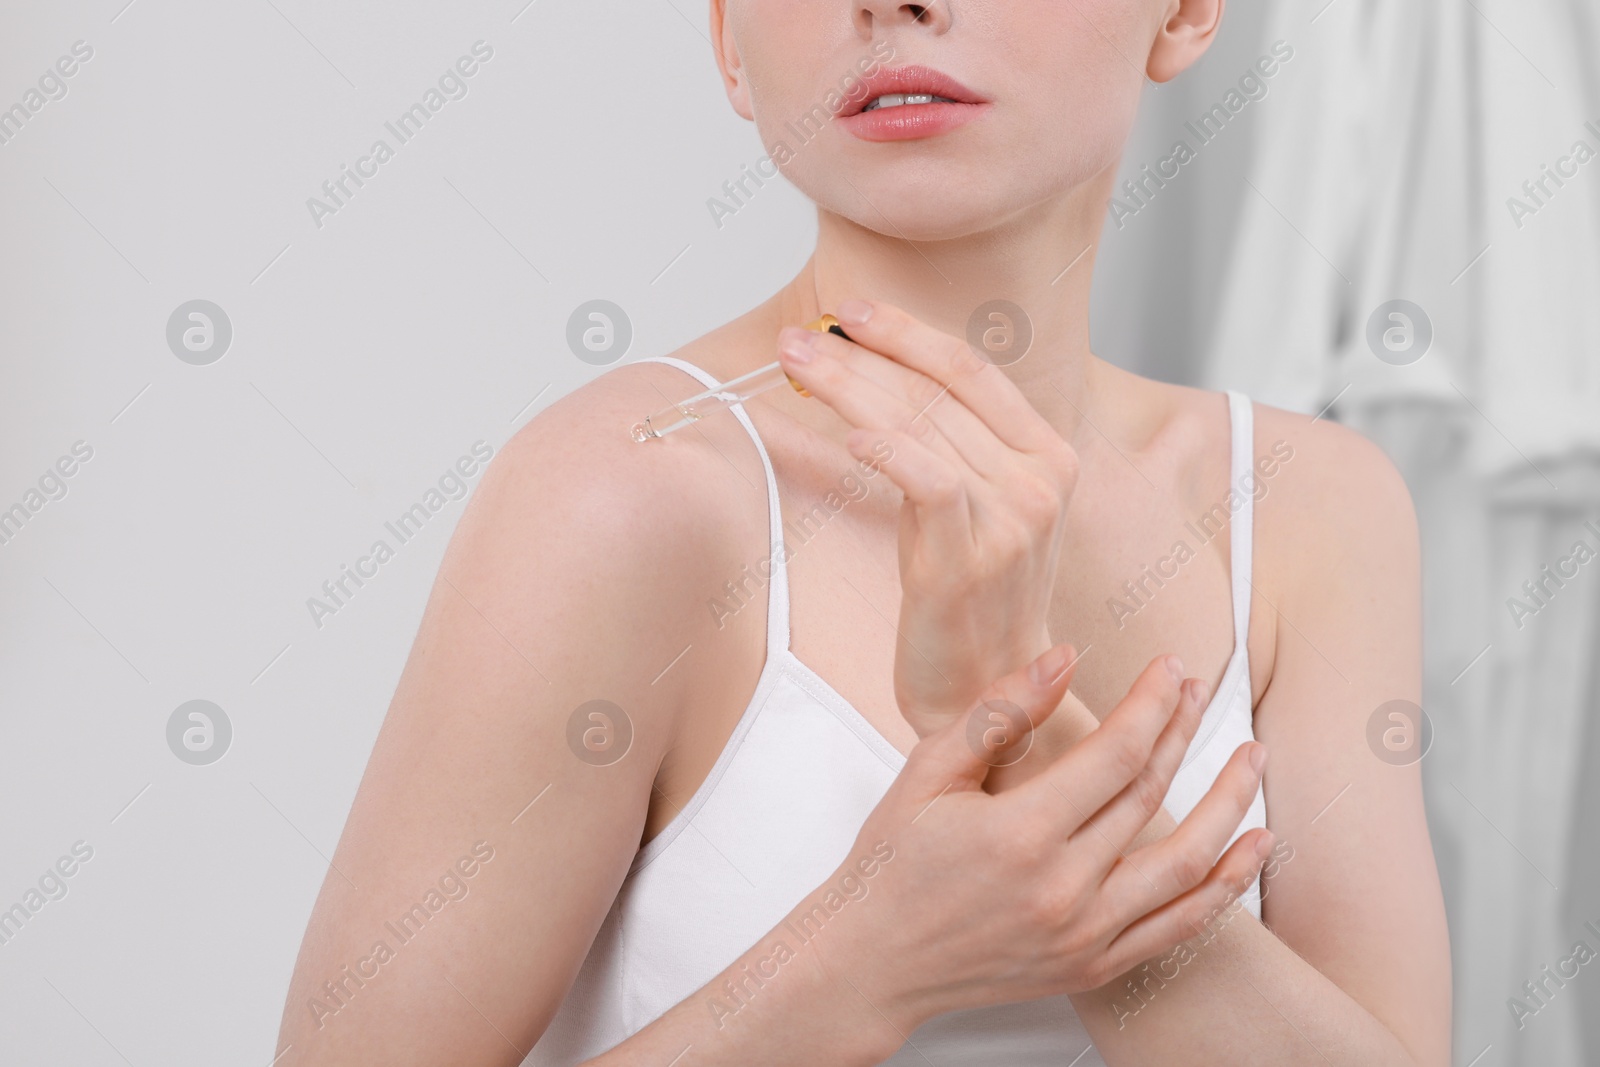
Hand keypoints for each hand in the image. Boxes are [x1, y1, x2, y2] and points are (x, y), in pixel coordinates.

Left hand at [777, 299, 1078, 736]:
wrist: (990, 690)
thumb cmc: (972, 598)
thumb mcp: (979, 506)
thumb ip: (953, 442)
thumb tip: (880, 375)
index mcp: (1049, 454)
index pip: (972, 370)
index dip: (908, 333)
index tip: (852, 311)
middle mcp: (1040, 478)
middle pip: (936, 390)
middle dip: (859, 354)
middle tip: (800, 336)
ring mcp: (1012, 517)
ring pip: (919, 425)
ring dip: (848, 387)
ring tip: (796, 365)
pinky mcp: (971, 556)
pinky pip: (925, 479)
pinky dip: (884, 449)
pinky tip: (845, 436)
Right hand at [813, 643, 1271, 1035]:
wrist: (874, 961)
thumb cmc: (891, 862)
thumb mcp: (928, 771)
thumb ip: (1000, 713)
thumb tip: (1062, 659)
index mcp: (1018, 834)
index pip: (1115, 753)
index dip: (1151, 703)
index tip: (1169, 667)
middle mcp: (1060, 889)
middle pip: (1151, 795)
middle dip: (1182, 731)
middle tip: (1198, 690)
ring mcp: (1083, 935)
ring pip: (1185, 862)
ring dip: (1230, 804)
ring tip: (1252, 758)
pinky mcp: (1093, 966)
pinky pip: (1180, 925)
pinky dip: (1226, 885)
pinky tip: (1253, 847)